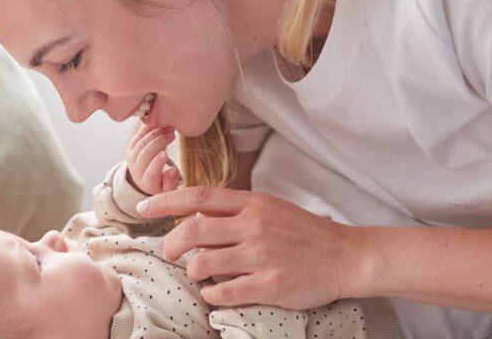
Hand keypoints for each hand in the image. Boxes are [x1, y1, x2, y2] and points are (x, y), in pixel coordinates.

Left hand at [126, 125, 180, 195]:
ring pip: (141, 143)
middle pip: (145, 154)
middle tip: (172, 134)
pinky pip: (137, 137)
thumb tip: (172, 171)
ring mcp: (131, 159)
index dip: (156, 164)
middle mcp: (136, 171)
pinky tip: (159, 124)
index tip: (165, 154)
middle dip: (159, 142)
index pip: (150, 174)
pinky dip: (147, 130)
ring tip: (168, 128)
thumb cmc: (161, 184)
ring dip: (155, 133)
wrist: (146, 180)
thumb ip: (172, 181)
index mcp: (147, 183)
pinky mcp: (130, 149)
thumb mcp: (169, 188)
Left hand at [136, 187, 363, 309]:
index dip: (166, 201)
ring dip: (193, 272)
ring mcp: (261, 256)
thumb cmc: (304, 233)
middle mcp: (253, 227)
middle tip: (171, 254)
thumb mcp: (270, 209)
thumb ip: (235, 210)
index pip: (198, 197)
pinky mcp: (270, 284)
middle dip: (172, 245)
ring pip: (202, 264)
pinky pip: (223, 291)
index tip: (144, 207)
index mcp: (251, 204)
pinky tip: (215, 292)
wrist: (346, 256)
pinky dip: (211, 293)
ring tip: (200, 274)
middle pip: (192, 231)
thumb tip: (195, 214)